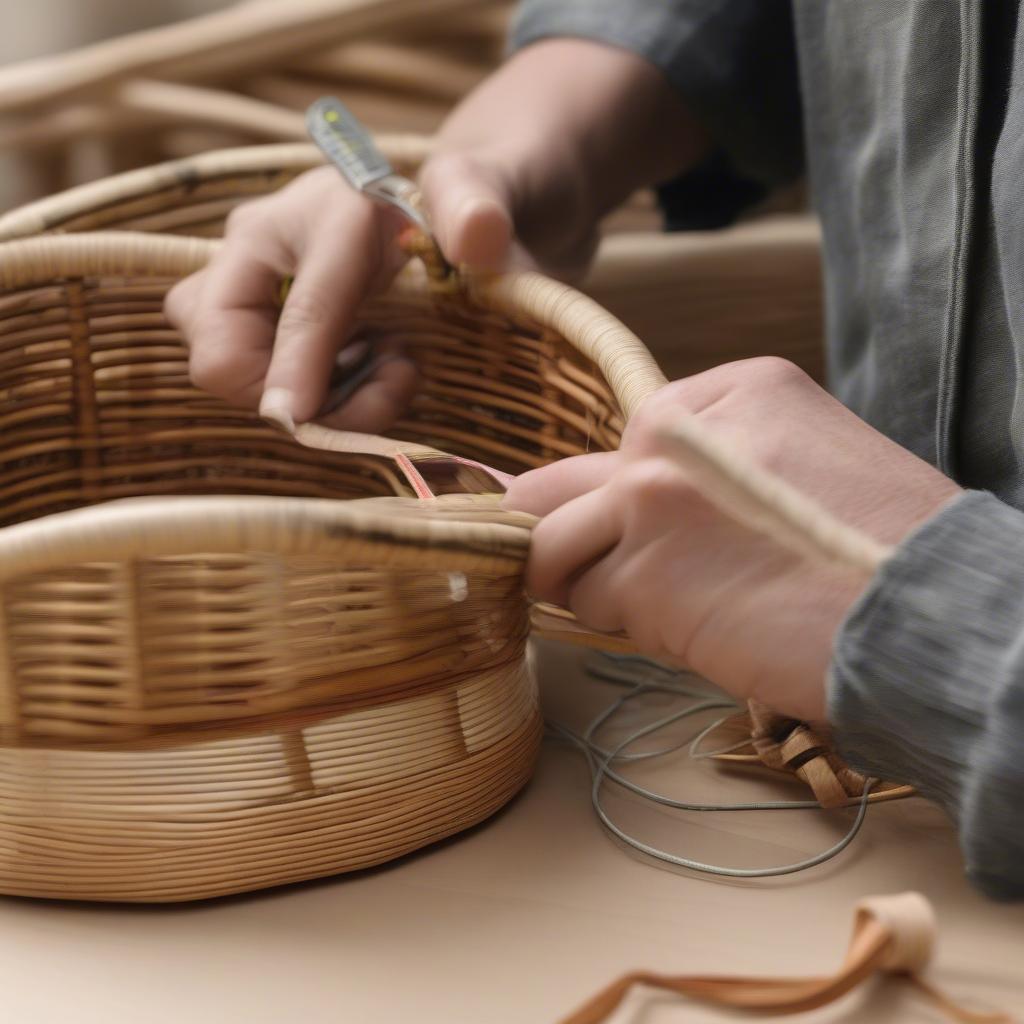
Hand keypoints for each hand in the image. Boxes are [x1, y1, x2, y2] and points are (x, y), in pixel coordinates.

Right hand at [164, 39, 704, 430]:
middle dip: (298, 398)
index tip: (304, 421)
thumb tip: (478, 238)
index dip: (296, 375)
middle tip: (389, 380)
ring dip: (312, 401)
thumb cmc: (458, 203)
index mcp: (310, 213)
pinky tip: (376, 366)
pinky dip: (317, 397)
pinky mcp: (260, 319)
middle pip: (219, 356)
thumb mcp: (474, 191)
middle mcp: (257, 248)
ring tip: (394, 366)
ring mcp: (249, 285)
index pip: (294, 313)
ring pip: (227, 372)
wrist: (444, 207)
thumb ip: (476, 205)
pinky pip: (259, 382)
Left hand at [503, 358, 961, 720]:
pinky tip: (698, 627)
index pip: (619, 449)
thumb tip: (612, 500)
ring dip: (599, 589)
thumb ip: (700, 465)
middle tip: (608, 575)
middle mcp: (670, 432)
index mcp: (721, 391)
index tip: (676, 537)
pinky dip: (627, 627)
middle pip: (551, 491)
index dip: (626, 505)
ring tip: (679, 606)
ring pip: (556, 552)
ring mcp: (648, 499)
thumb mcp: (790, 459)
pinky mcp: (644, 574)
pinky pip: (589, 604)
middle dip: (569, 540)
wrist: (929, 612)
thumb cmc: (873, 548)